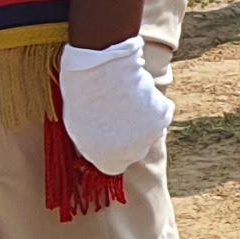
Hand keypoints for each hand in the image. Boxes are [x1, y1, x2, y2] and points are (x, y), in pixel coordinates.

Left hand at [54, 39, 173, 175]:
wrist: (101, 71)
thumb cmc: (82, 98)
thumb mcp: (77, 128)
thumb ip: (91, 143)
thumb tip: (98, 143)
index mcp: (106, 158)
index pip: (112, 167)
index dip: (109, 152)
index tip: (106, 137)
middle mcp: (131, 153)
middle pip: (134, 151)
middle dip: (128, 137)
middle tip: (118, 116)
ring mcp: (149, 136)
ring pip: (149, 132)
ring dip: (142, 121)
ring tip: (127, 101)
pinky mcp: (162, 117)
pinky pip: (161, 115)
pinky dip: (154, 106)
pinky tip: (140, 94)